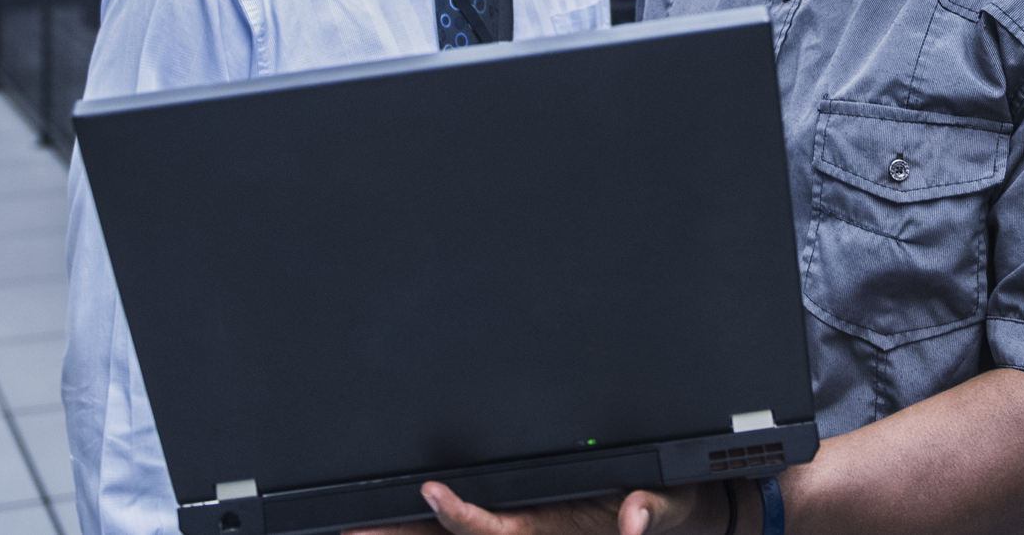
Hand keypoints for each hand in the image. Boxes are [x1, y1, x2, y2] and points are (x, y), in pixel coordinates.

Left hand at [346, 477, 734, 534]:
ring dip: (408, 533)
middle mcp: (528, 530)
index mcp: (551, 527)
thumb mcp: (662, 504)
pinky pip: (484, 527)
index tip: (430, 493)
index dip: (458, 516)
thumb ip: (645, 509)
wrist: (673, 509)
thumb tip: (632, 517)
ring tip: (355, 524)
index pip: (492, 529)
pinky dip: (445, 523)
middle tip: (350, 526)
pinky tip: (407, 519)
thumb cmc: (660, 506)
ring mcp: (525, 529)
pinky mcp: (527, 521)